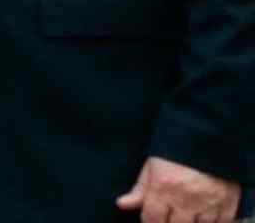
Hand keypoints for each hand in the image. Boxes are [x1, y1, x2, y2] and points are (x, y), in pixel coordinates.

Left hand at [117, 156, 239, 222]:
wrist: (209, 136)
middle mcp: (185, 200)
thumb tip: (122, 205)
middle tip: (171, 215)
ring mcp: (208, 203)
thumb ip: (140, 188)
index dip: (151, 222)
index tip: (154, 219)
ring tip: (188, 215)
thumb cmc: (176, 150)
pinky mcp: (228, 203)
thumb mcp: (153, 165)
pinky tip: (206, 216)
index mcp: (163, 188)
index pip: (152, 219)